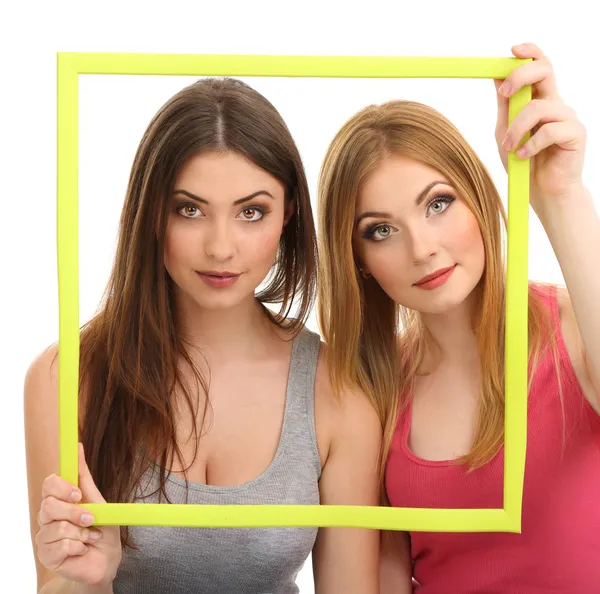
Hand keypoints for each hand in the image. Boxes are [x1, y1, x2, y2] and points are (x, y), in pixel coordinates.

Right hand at [35, 444, 121, 586]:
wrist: (106, 558)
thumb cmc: (102, 528)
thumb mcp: (98, 500)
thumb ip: (84, 477)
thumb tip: (78, 447)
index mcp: (60, 500)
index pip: (49, 484)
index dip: (61, 487)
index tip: (78, 493)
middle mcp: (48, 517)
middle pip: (49, 505)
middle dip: (75, 512)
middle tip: (91, 519)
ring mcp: (45, 536)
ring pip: (57, 527)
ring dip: (81, 532)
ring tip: (90, 537)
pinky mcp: (46, 555)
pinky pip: (59, 546)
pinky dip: (78, 547)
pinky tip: (82, 549)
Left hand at [494, 43, 586, 214]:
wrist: (543, 192)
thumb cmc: (524, 161)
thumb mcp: (506, 131)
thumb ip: (505, 106)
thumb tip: (496, 76)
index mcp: (540, 100)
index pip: (539, 66)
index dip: (529, 53)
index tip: (512, 51)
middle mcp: (555, 104)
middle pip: (545, 71)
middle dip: (521, 76)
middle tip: (505, 94)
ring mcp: (567, 118)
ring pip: (539, 107)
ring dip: (517, 128)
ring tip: (510, 147)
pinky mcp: (575, 134)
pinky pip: (550, 130)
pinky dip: (532, 144)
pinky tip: (525, 156)